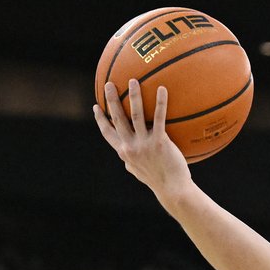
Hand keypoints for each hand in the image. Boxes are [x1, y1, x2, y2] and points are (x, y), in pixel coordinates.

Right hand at [93, 80, 190, 200]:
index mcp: (123, 152)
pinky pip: (160, 118)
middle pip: (118, 118)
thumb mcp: (139, 170)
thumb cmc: (158, 180)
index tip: (96, 107)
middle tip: (109, 84)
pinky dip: (160, 102)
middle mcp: (130, 146)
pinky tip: (162, 89)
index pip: (107, 133)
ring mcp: (144, 144)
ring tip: (133, 81)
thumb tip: (128, 155)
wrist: (172, 189)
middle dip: (111, 100)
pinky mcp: (160, 142)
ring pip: (136, 115)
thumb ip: (132, 159)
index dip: (101, 119)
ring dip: (133, 96)